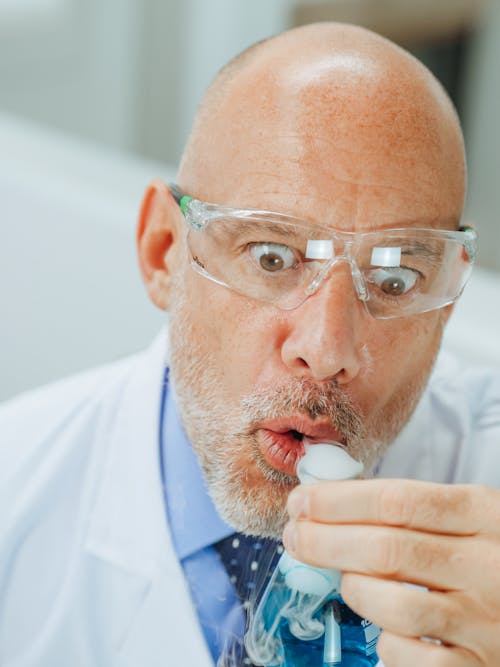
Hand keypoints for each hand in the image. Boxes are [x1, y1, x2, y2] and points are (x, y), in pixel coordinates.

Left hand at [283, 479, 499, 665]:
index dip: (338, 501)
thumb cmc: (494, 556)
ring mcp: (485, 621)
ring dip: (353, 588)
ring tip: (343, 578)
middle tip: (295, 536)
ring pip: (394, 604)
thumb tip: (331, 501)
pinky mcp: (477, 666)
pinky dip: (385, 641)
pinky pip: (410, 656)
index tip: (301, 501)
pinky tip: (382, 625)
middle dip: (325, 541)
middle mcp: (488, 565)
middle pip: (386, 549)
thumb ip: (413, 509)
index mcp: (484, 513)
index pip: (397, 500)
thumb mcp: (472, 517)